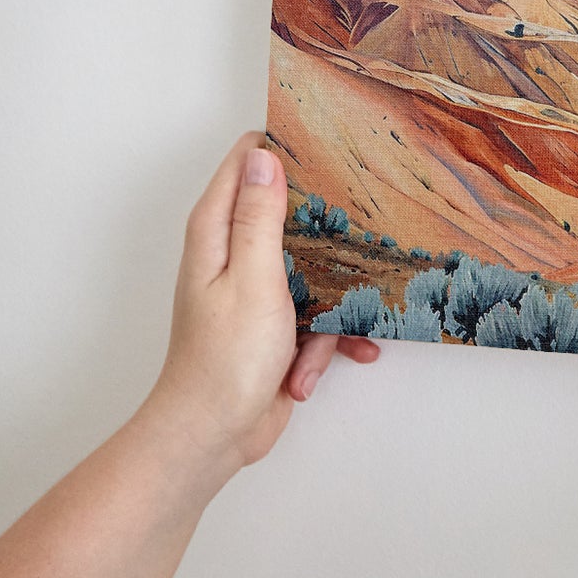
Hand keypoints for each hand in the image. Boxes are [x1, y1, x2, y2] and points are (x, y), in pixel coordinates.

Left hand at [139, 132, 377, 479]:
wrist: (213, 435)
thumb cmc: (225, 358)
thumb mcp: (253, 278)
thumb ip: (260, 217)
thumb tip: (264, 155)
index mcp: (216, 233)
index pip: (246, 163)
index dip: (283, 147)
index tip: (329, 142)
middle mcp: (232, 255)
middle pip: (288, 212)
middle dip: (327, 224)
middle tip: (364, 225)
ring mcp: (254, 291)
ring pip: (313, 267)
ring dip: (332, 300)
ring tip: (342, 329)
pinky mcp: (274, 326)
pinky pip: (315, 315)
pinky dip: (324, 341)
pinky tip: (325, 365)